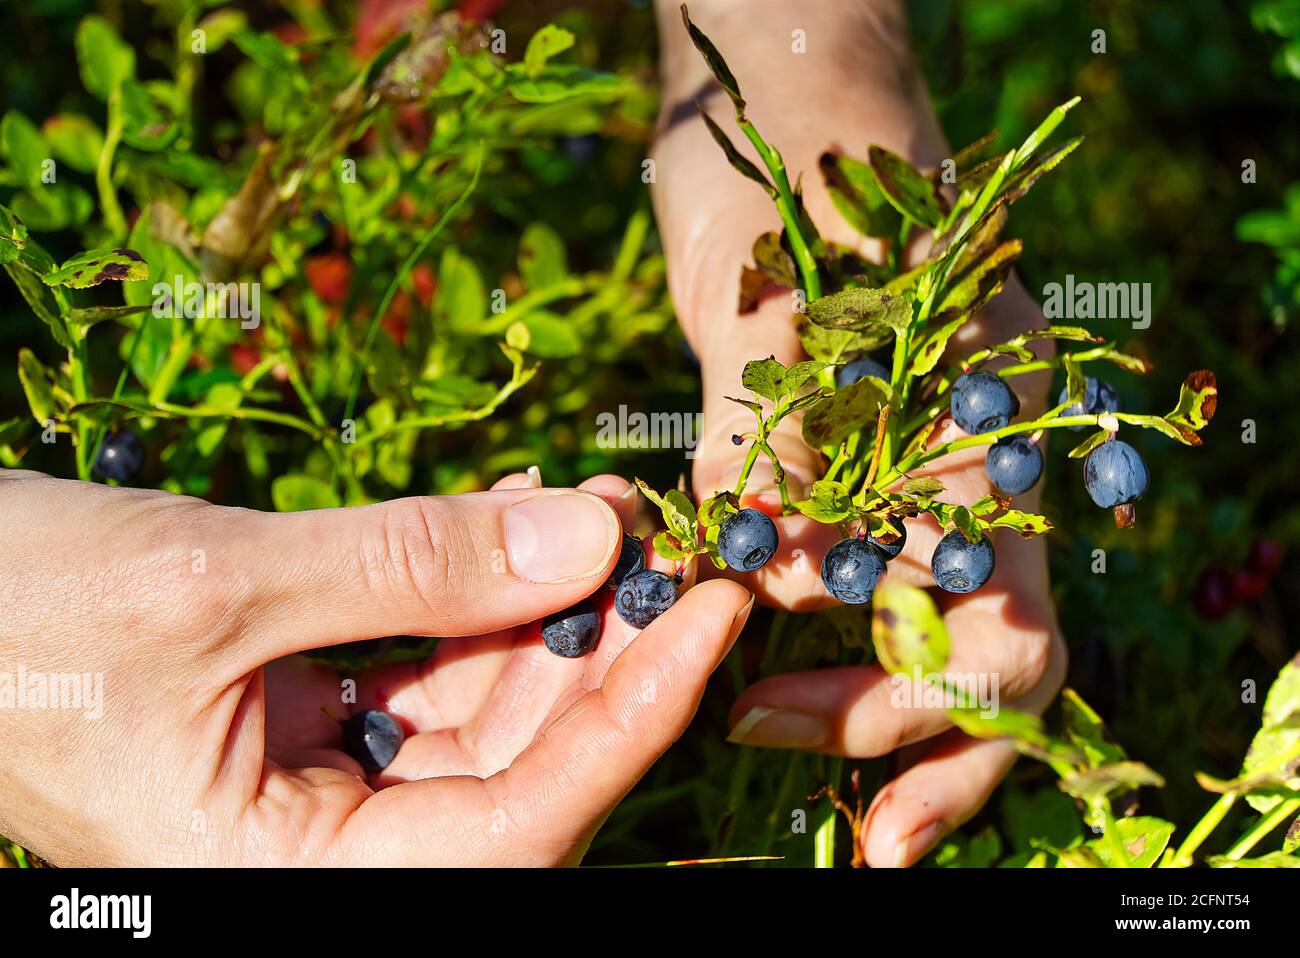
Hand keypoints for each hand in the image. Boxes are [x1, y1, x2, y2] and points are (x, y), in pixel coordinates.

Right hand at [0, 470, 750, 864]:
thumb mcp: (218, 586)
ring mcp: (321, 785)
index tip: (711, 614)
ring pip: (484, 709)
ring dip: (545, 605)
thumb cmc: (15, 611)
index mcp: (290, 882)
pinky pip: (428, 668)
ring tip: (593, 503)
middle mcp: (323, 852)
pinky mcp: (311, 720)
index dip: (629, 722)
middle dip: (600, 642)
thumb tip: (588, 533)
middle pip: (520, 763)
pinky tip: (514, 516)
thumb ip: (412, 569)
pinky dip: (476, 595)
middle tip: (662, 532)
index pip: (518, 828)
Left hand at [652, 0, 1064, 864]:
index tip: (767, 720)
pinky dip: (809, 637)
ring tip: (782, 765)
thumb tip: (764, 598)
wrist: (778, 98)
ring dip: (872, 719)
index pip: (1001, 632)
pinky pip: (849, 578)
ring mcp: (917, 467)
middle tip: (829, 821)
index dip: (903, 712)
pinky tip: (740, 665)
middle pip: (987, 661)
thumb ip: (771, 453)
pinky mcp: (847, 462)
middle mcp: (970, 467)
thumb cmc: (785, 166)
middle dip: (912, 753)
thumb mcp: (772, 304)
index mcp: (991, 436)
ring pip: (929, 636)